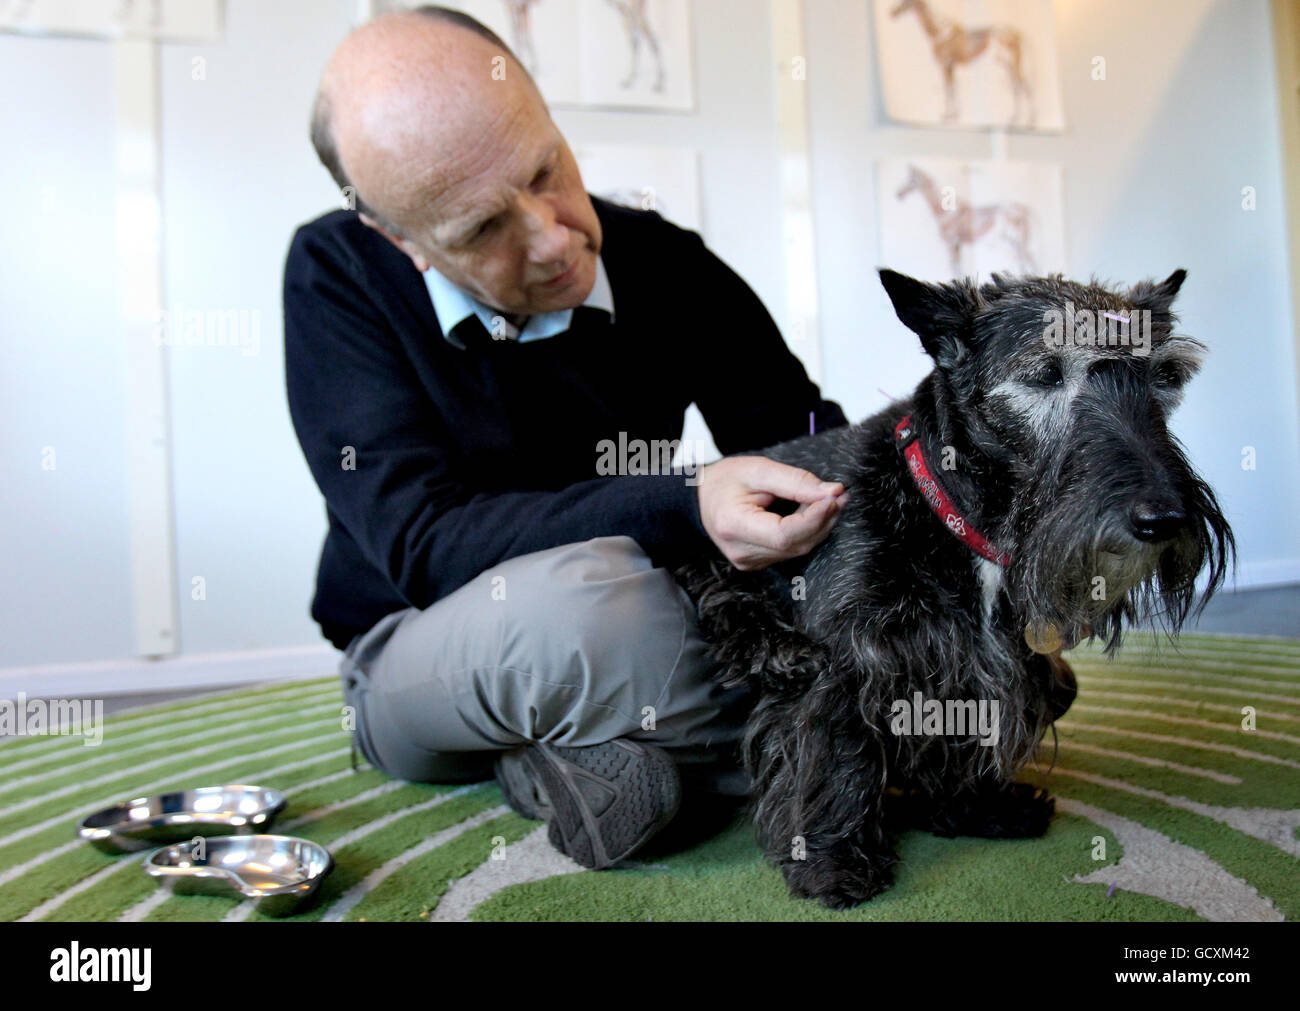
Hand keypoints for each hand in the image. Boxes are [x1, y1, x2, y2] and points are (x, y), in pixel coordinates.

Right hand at [696, 456, 846, 570]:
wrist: (702, 498)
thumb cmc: (726, 480)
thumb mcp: (758, 469)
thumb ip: (795, 481)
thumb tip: (831, 492)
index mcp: (734, 526)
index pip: (784, 535)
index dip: (814, 519)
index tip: (833, 497)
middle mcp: (741, 552)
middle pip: (796, 545)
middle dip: (823, 520)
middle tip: (839, 494)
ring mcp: (749, 562)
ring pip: (798, 549)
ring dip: (818, 525)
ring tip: (827, 500)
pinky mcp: (757, 563)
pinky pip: (792, 550)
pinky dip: (807, 532)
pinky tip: (811, 513)